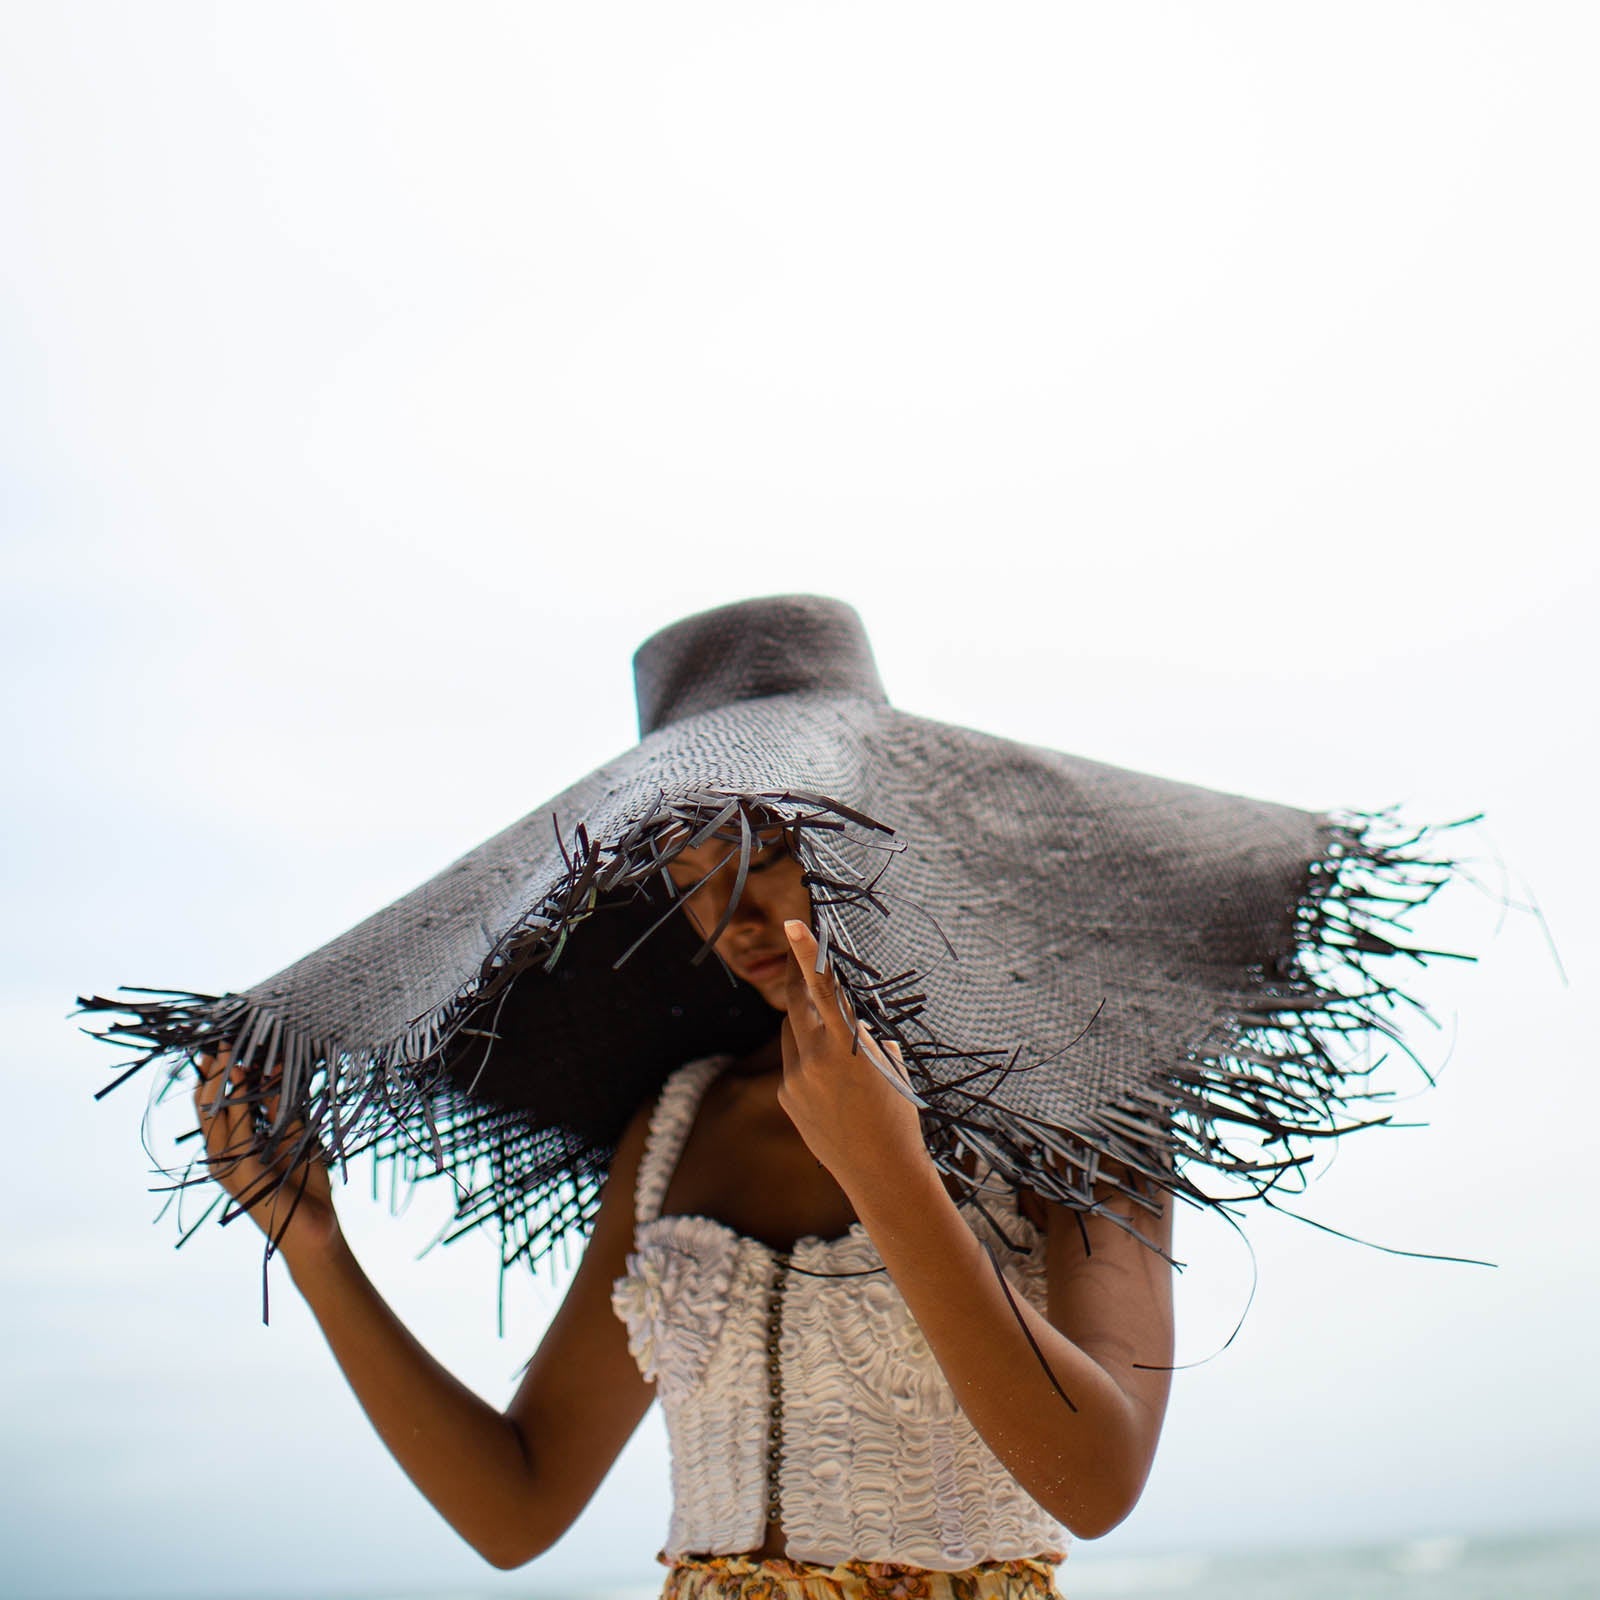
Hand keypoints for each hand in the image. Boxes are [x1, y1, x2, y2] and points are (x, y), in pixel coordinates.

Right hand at [192, 1044, 342, 1267]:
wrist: (314, 1228)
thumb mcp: (294, 1135)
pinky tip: (249, 1077)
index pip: (213, 1104)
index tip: (223, 1043)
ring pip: (217, 1114)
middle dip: (213, 1071)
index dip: (215, 1074)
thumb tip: (277, 1065)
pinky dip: (242, 1102)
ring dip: (225, 1080)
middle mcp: (221, 1156)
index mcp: (230, 1148)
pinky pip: (238, 1131)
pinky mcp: (239, 1175)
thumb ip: (281, 1105)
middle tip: (223, 1039)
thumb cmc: (305, 1184)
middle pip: (206, 1105)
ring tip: (233, 1050)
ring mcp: (227, 1167)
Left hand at [776, 919, 932, 1197]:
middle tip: (795, 952)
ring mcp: (795, 1078)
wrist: (881, 1173)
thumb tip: (851, 1022)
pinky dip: (807, 1060)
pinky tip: (831, 1087)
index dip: (806, 954)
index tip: (791, 925)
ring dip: (805, 1025)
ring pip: (791, 1033)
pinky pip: (791, 1063)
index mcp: (847, 1044)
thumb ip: (864, 1036)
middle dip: (794, 976)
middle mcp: (815, 1058)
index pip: (823, 988)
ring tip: (835, 1048)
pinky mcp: (785, 1096)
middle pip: (794, 1002)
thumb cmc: (898, 1114)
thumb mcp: (890, 1066)